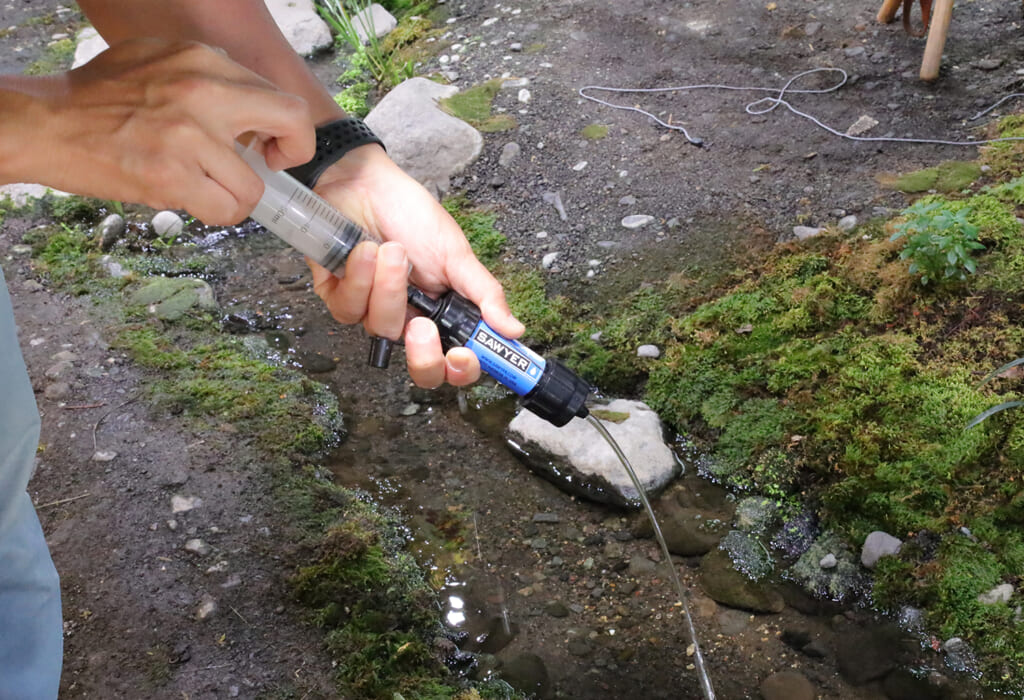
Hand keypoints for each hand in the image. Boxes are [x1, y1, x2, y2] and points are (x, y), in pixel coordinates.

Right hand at [27, 39, 314, 223]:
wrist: (46, 123)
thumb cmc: (99, 97)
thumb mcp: (159, 60)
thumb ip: (207, 77)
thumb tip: (249, 107)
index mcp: (204, 60)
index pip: (280, 97)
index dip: (288, 129)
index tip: (271, 145)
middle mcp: (203, 90)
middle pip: (292, 122)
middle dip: (292, 155)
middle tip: (268, 169)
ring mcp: (189, 135)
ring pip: (254, 186)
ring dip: (238, 197)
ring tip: (209, 189)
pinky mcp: (171, 175)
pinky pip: (225, 209)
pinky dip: (217, 213)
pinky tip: (194, 202)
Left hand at [308, 145, 523, 387]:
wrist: (362, 182)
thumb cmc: (409, 212)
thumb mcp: (456, 253)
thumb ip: (484, 294)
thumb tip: (514, 329)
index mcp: (444, 312)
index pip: (457, 360)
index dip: (462, 369)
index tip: (464, 355)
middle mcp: (411, 318)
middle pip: (421, 369)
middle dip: (422, 354)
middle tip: (422, 326)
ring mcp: (373, 311)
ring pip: (381, 330)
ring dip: (388, 288)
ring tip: (393, 250)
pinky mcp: (339, 297)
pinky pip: (348, 308)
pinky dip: (360, 276)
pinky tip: (364, 250)